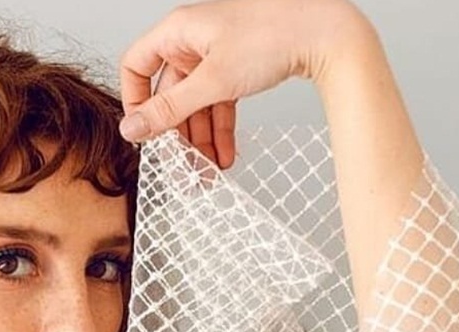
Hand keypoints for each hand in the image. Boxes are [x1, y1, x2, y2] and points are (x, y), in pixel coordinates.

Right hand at [119, 0, 366, 166]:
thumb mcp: (212, 81)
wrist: (326, 33)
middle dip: (178, 136)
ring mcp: (214, 56)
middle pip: (170, 97)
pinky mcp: (235, 69)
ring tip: (207, 171)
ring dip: (201, 141)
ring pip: (196, 106)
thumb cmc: (273, 35)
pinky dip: (220, 131)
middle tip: (181, 168)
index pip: (137, 67)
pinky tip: (225, 156)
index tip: (144, 134)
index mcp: (177, 32)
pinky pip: (219, 106)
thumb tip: (132, 129)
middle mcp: (192, 42)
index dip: (135, 102)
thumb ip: (169, 109)